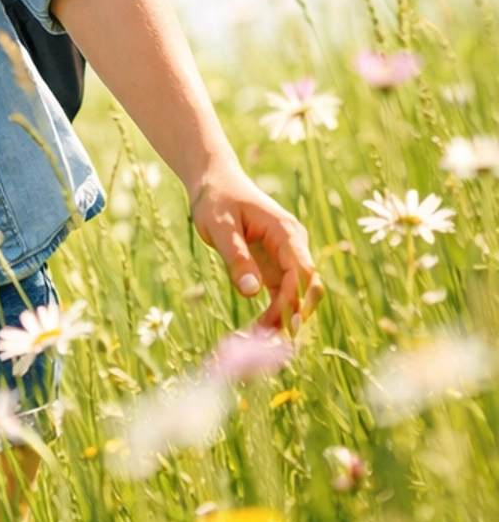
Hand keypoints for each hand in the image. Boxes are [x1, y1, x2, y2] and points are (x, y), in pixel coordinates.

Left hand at [189, 165, 322, 330]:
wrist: (214, 181)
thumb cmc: (216, 199)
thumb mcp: (219, 226)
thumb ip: (235, 257)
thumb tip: (252, 293)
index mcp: (286, 231)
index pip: (301, 270)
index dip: (296, 299)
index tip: (283, 325)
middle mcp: (293, 245)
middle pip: (307, 286)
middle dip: (294, 314)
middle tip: (270, 341)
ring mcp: (285, 257)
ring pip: (297, 294)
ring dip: (284, 318)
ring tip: (260, 340)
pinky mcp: (274, 267)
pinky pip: (282, 294)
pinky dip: (275, 312)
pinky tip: (259, 329)